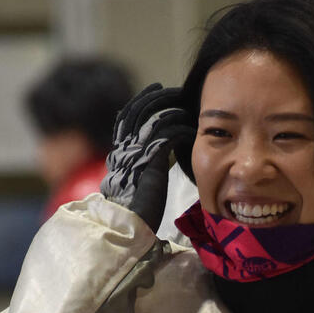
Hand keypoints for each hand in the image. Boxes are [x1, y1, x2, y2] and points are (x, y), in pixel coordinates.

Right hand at [100, 83, 194, 231]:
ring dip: (173, 110)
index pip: (129, 115)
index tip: (156, 88)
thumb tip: (162, 149)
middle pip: (140, 110)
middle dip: (159, 97)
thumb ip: (146, 161)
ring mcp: (137, 154)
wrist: (129, 224)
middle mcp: (125, 147)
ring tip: (187, 105)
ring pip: (155, 119)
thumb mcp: (139, 179)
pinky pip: (167, 137)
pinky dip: (180, 130)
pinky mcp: (150, 163)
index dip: (142, 99)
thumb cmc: (138, 208)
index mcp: (121, 150)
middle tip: (175, 89)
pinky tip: (192, 129)